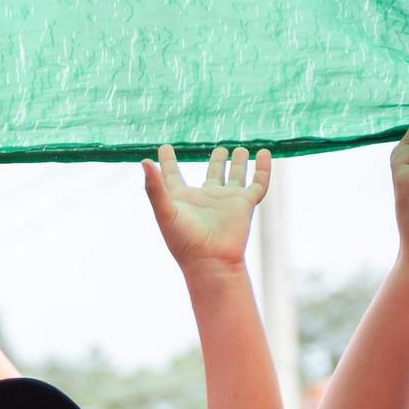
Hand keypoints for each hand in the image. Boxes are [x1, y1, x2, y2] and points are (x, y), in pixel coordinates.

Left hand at [143, 145, 270, 273]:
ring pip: (235, 176)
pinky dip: (263, 169)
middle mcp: (205, 198)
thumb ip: (154, 187)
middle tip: (219, 149)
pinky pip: (258, 183)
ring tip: (241, 149)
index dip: (168, 162)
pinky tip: (265, 153)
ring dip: (238, 163)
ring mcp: (226, 200)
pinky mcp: (244, 204)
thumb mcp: (165, 211)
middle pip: (212, 174)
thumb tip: (144, 161)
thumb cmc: (184, 241)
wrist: (211, 260)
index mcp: (183, 199)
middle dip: (216, 161)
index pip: (173, 176)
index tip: (164, 147)